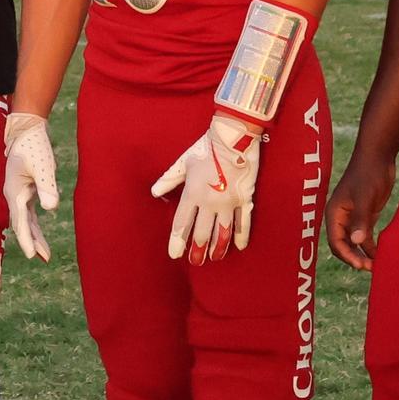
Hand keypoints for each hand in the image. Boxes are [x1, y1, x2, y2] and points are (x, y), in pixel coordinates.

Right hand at [1, 109, 57, 261]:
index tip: (31, 255)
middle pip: (21, 224)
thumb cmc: (34, 146)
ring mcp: (18, 193)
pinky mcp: (25, 189)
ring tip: (44, 254)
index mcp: (14, 191)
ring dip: (34, 236)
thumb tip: (51, 208)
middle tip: (43, 258)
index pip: (20, 221)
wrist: (27, 130)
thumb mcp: (42, 166)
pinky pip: (29, 213)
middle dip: (31, 242)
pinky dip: (35, 225)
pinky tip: (40, 234)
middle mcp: (13, 195)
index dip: (26, 239)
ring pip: (25, 220)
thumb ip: (46, 186)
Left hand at [151, 113, 262, 263]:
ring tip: (214, 258)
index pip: (182, 223)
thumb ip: (169, 179)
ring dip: (218, 248)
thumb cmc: (206, 148)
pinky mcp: (245, 200)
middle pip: (202, 233)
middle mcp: (210, 202)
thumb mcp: (183, 162)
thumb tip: (154, 192)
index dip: (177, 241)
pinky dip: (241, 236)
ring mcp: (229, 203)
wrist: (234, 138)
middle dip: (197, 250)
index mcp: (192, 193)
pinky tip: (239, 247)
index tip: (174, 254)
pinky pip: (243, 223)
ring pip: (222, 232)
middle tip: (195, 261)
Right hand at [325, 144, 396, 271]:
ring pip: (355, 243)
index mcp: (334, 213)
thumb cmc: (368, 174)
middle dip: (354, 257)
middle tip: (371, 268)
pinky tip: (382, 253)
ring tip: (377, 265)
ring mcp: (353, 217)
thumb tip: (356, 242)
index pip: (335, 241)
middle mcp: (341, 217)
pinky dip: (371, 246)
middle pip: (343, 245)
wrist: (378, 157)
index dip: (346, 255)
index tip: (361, 264)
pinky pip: (365, 236)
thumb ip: (360, 220)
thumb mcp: (365, 197)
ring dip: (364, 254)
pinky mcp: (365, 215)